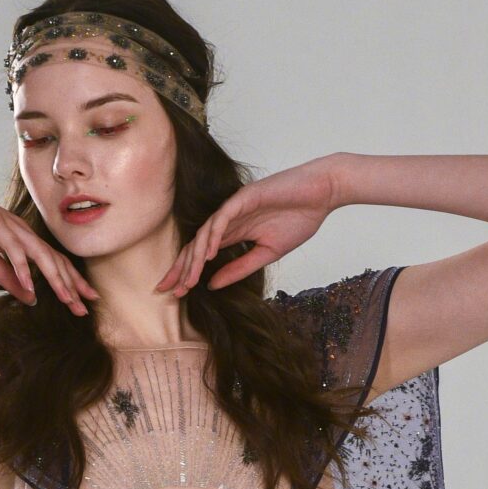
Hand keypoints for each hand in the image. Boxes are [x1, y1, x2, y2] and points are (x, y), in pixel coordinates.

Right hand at [0, 166, 97, 312]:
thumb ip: (9, 279)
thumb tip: (32, 299)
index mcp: (22, 240)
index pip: (53, 264)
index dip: (70, 283)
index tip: (82, 303)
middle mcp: (22, 233)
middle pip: (55, 261)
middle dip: (73, 285)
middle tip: (87, 307)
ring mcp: (10, 228)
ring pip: (41, 256)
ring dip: (56, 279)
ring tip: (68, 300)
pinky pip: (14, 250)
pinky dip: (23, 270)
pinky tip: (30, 288)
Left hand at [155, 157, 342, 293]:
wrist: (322, 194)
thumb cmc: (299, 219)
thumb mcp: (266, 254)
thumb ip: (239, 268)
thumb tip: (212, 285)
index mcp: (234, 233)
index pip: (203, 254)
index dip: (187, 273)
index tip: (175, 294)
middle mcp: (229, 220)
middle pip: (196, 245)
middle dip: (180, 268)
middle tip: (166, 290)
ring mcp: (235, 207)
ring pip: (206, 233)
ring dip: (195, 258)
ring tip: (187, 280)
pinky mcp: (245, 196)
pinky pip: (223, 217)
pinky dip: (213, 235)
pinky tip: (207, 254)